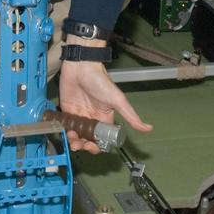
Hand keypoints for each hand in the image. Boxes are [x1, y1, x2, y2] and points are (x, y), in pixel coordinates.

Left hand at [58, 37, 152, 152]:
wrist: (81, 66)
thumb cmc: (100, 80)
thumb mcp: (118, 100)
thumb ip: (131, 116)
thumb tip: (149, 128)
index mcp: (105, 118)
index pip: (102, 138)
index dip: (97, 146)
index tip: (92, 147)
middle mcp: (92, 118)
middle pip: (87, 139)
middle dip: (83, 145)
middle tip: (79, 145)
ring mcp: (79, 114)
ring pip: (75, 134)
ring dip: (73, 139)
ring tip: (72, 137)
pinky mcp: (67, 109)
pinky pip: (65, 124)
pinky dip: (64, 130)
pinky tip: (64, 130)